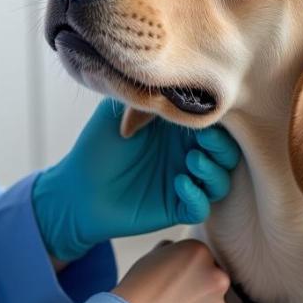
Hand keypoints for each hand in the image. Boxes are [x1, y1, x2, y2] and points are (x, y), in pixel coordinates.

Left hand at [31, 99, 240, 261]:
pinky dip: (197, 196)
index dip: (215, 117)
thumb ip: (143, 99)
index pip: (210, 120)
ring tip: (192, 160)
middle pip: (225, 150)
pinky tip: (179, 183)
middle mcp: (184, 153)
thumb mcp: (117, 112)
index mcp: (176, 128)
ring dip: (213, 170)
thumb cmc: (97, 144)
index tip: (205, 112)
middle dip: (222, 144)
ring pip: (220, 179)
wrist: (76, 188)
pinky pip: (201, 208)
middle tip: (205, 138)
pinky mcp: (175, 208)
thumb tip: (169, 94)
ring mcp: (183, 180)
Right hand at [113, 239, 230, 302]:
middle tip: (176, 295)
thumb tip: (176, 255)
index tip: (176, 275)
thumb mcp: (153, 255)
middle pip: (213, 280)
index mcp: (200, 253)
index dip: (188, 267)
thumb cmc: (138, 288)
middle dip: (199, 287)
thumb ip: (173, 251)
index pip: (202, 257)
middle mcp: (216, 278)